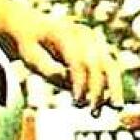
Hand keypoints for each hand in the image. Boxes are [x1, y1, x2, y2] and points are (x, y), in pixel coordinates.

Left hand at [6, 9, 124, 114]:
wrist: (31, 27)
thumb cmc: (27, 44)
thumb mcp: (29, 55)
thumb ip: (46, 67)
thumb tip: (66, 79)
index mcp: (64, 32)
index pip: (78, 61)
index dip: (80, 83)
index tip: (77, 102)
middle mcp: (83, 33)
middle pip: (99, 63)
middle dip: (98, 89)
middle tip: (94, 112)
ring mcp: (93, 39)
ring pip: (110, 65)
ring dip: (112, 89)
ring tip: (111, 108)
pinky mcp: (98, 48)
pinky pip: (110, 68)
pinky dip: (111, 85)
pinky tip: (109, 103)